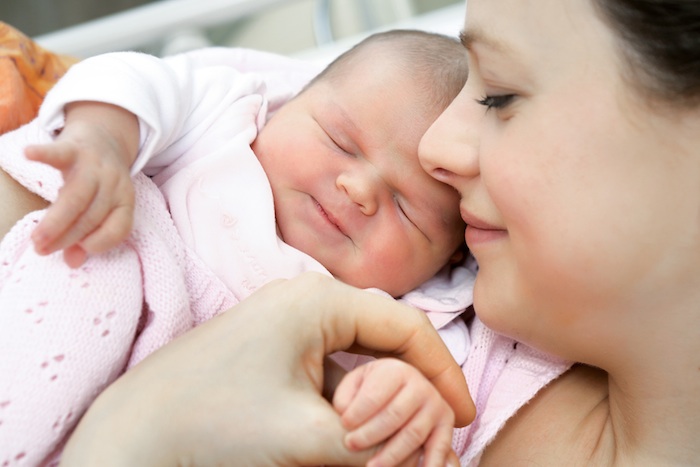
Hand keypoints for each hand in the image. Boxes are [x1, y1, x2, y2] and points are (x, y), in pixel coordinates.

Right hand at [26, 101, 138, 267]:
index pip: (119, 227)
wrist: (105, 137)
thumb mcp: (102, 208)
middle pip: (93, 214)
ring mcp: (95, 164)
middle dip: (69, 236)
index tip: (74, 252)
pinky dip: (44, 154)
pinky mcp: (75, 147)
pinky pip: (60, 153)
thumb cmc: (98, 183)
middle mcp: (114, 183)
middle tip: (43, 250)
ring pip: (77, 195)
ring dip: (56, 219)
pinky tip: (28, 155)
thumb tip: (73, 262)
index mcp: (125, 199)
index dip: (99, 243)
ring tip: (37, 237)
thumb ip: (90, 234)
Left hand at [59, 273, 473, 465]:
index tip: (464, 416)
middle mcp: (306, 299)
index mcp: (319, 301)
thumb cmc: (215, 422)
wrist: (136, 430)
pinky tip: (359, 426)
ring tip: (403, 432)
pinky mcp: (274, 344)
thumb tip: (424, 455)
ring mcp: (287, 319)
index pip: (406, 327)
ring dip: (385, 393)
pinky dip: (354, 395)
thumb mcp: (308, 435)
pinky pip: (332, 364)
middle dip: (416, 385)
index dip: (445, 372)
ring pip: (360, 354)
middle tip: (441, 429)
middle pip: (386, 338)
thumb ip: (376, 445)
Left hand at [334, 358, 456, 466]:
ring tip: (370, 466)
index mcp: (396, 370)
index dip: (358, 412)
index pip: (375, 394)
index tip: (343, 424)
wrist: (396, 393)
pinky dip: (431, 462)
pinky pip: (441, 447)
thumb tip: (345, 414)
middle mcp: (420, 384)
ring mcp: (435, 404)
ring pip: (413, 434)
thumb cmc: (369, 392)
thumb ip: (346, 397)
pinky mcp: (446, 424)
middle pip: (394, 415)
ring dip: (391, 454)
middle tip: (350, 444)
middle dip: (370, 434)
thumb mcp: (353, 386)